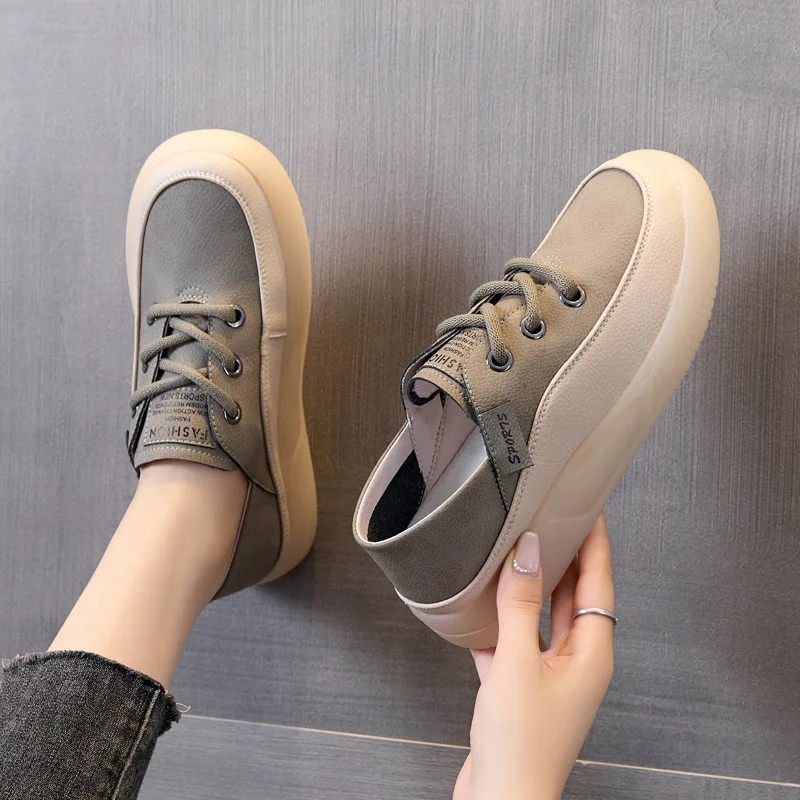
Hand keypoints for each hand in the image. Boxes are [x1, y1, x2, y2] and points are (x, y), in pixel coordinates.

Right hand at [454, 514, 614, 799]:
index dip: (596, 543)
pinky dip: (499, 624)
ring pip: (541, 618)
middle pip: (572, 597)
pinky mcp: (522, 691)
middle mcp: (575, 663)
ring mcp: (548, 677)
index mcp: (591, 655)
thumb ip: (521, 604)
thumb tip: (529, 551)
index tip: (590, 509)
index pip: (598, 583)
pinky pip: (514, 644)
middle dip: (564, 558)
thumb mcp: (518, 664)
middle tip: (551, 520)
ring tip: (515, 554)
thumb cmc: (520, 746)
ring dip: (528, 588)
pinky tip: (479, 612)